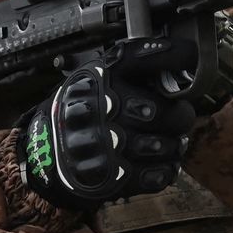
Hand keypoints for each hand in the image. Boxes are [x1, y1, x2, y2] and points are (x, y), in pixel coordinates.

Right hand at [18, 36, 195, 208]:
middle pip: (161, 112)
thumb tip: (181, 62)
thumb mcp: (95, 78)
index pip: (139, 57)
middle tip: (180, 117)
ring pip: (164, 146)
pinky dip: (167, 169)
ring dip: (175, 145)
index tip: (189, 54)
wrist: (43, 154)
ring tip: (172, 142)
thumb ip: (132, 68)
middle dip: (180, 116)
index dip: (170, 54)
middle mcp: (102, 108)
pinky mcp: (111, 177)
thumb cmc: (82, 111)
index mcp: (100, 78)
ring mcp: (106, 145)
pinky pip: (157, 175)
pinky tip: (162, 162)